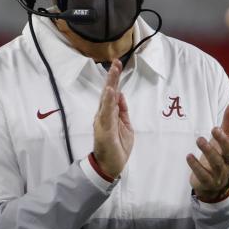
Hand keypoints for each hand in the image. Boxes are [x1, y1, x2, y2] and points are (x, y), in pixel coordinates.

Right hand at [92, 60, 132, 179]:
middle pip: (107, 93)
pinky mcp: (104, 129)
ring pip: (106, 99)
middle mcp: (103, 115)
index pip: (112, 94)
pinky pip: (106, 113)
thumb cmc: (117, 147)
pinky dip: (108, 101)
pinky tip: (110, 91)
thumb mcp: (125, 126)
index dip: (114, 80)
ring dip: (110, 85)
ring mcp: (103, 121)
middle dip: (112, 77)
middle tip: (116, 62)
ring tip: (113, 71)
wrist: (110, 166)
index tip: (117, 65)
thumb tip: (120, 95)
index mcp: (109, 114)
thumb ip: (122, 111)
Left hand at [188, 102, 228, 201]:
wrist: (211, 185)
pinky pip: (203, 175)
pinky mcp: (208, 181)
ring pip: (217, 163)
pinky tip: (189, 156)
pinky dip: (196, 166)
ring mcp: (220, 173)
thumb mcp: (223, 139)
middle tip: (214, 129)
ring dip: (208, 150)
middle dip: (223, 140)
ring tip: (199, 140)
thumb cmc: (219, 155)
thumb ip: (228, 122)